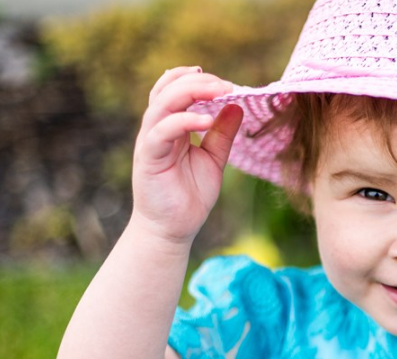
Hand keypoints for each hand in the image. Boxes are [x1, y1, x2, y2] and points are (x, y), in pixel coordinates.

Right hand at [131, 66, 242, 244]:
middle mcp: (157, 130)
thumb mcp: (214, 159)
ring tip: (218, 91)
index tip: (223, 82)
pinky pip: (161, 132)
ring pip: (161, 104)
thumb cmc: (190, 196)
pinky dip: (183, 121)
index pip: (174, 90)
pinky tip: (206, 121)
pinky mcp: (149, 158)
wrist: (173, 230)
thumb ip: (222, 134)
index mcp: (171, 127)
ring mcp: (150, 142)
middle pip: (167, 90)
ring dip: (190, 92)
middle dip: (196, 82)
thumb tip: (237, 106)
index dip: (194, 79)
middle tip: (225, 84)